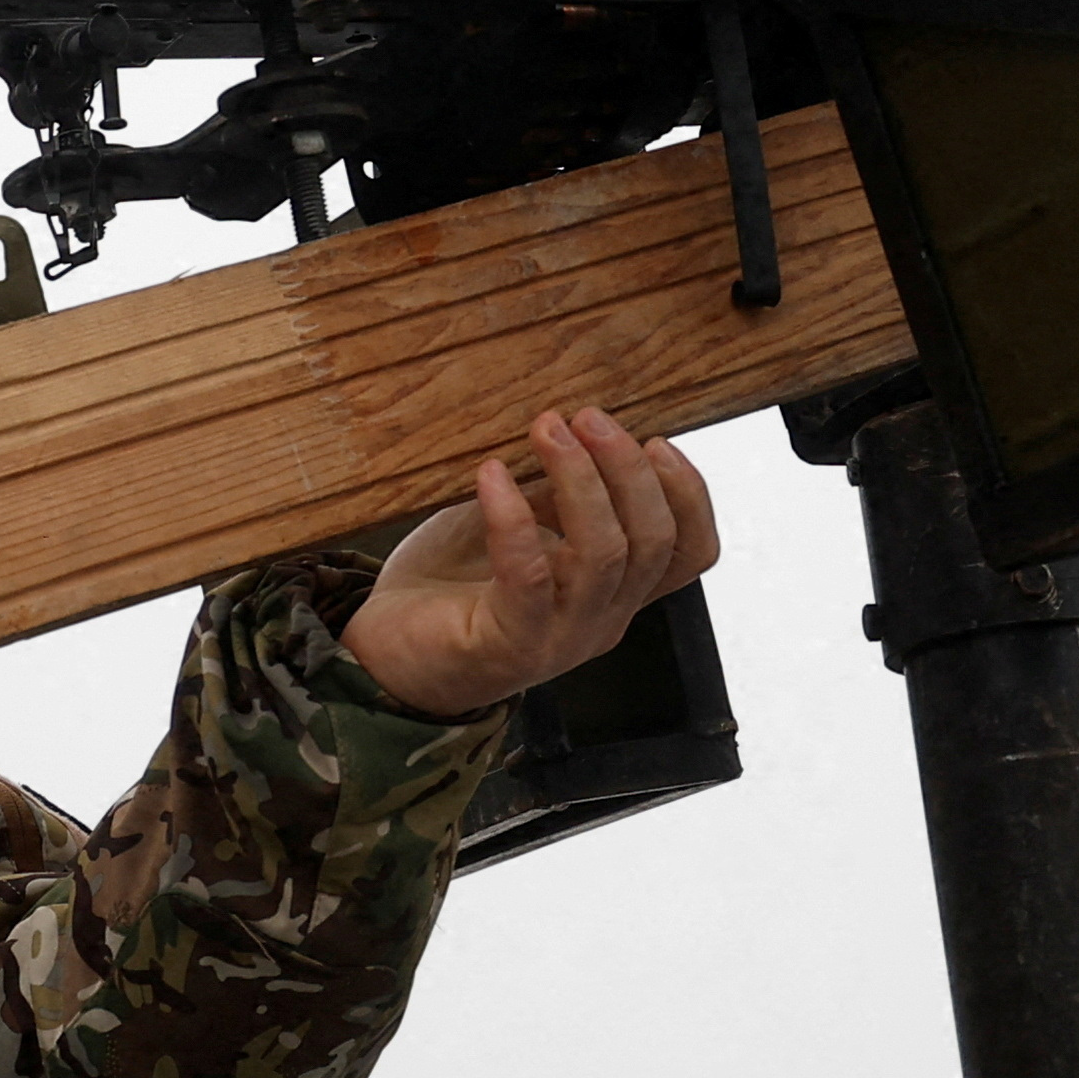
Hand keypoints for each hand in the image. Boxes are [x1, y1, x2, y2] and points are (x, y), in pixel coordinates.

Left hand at [346, 409, 718, 718]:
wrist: (388, 660)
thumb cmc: (453, 586)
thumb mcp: (520, 526)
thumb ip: (556, 494)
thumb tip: (576, 425)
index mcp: (613, 591)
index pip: (690, 552)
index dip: (689, 494)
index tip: (657, 439)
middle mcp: (601, 619)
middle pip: (652, 543)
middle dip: (628, 469)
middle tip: (587, 416)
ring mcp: (560, 637)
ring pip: (604, 556)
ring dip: (580, 480)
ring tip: (547, 429)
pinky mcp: (508, 644)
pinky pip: (529, 577)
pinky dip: (514, 518)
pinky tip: (490, 475)